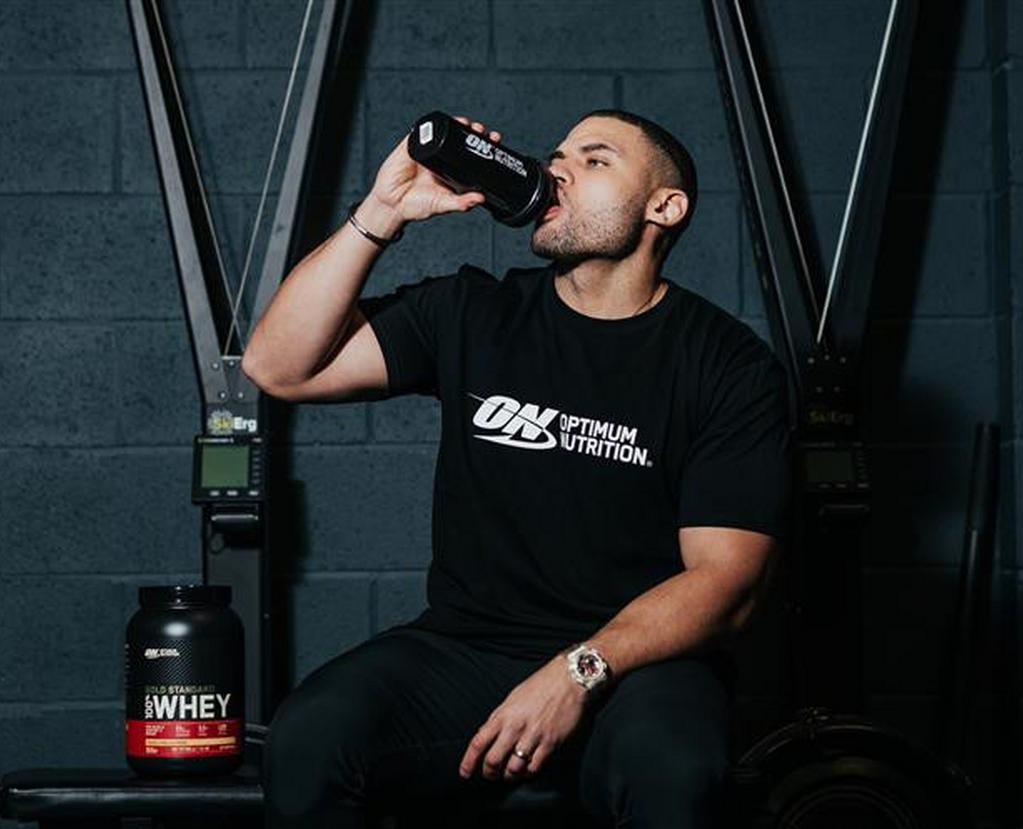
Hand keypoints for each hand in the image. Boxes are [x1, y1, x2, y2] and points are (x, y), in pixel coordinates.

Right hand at [369, 115, 501, 222]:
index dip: (483, 146)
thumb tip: (481, 199)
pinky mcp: (411, 146)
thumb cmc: (417, 206)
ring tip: (467, 123)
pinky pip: (422, 131)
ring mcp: (427, 150)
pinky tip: (444, 121)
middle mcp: (441, 158)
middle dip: (473, 132)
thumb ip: (461, 203)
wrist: (392, 205)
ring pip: (444, 131)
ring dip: (457, 124)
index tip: (495, 140)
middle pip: (460, 139)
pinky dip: (433, 124)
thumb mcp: (444, 204)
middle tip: (482, 130)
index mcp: (451, 171)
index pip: (470, 154)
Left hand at [458, 653, 588, 781]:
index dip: (468, 761)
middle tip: (491, 775)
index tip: (464, 772)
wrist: (568, 679)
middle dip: (489, 773)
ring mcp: (533, 736)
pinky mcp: (550, 743)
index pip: (478, 743)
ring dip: (509, 776)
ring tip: (510, 773)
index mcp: (503, 715)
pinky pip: (534, 768)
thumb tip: (485, 735)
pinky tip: (527, 769)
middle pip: (493, 761)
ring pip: (513, 769)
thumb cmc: (540, 686)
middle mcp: (515, 727)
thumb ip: (499, 718)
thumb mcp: (512, 698)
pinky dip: (528, 773)